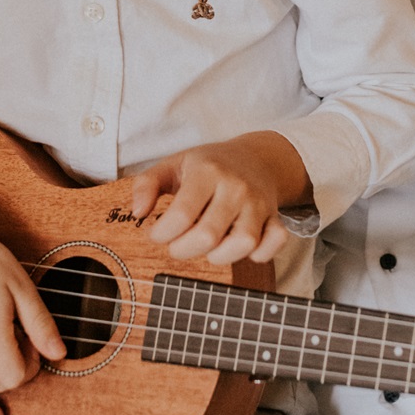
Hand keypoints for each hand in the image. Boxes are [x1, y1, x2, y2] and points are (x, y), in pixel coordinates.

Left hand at [131, 131, 309, 265]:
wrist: (255, 157)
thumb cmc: (208, 165)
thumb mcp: (173, 164)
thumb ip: (146, 184)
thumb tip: (138, 213)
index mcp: (207, 171)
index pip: (182, 214)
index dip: (162, 234)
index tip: (156, 234)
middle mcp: (236, 187)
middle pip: (209, 235)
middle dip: (183, 250)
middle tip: (176, 246)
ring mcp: (258, 203)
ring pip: (244, 243)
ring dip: (220, 256)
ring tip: (206, 249)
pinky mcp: (275, 217)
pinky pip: (276, 242)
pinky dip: (259, 253)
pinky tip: (239, 249)